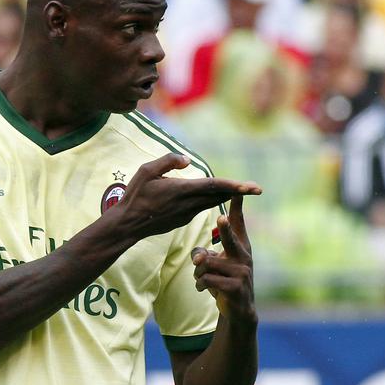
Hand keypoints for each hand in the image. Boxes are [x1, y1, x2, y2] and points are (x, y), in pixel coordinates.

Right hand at [114, 154, 260, 238]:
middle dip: (238, 192)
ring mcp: (186, 214)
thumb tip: (187, 160)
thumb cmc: (135, 196)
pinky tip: (216, 196)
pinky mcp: (182, 219)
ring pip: (211, 202)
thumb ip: (168, 161)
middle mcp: (188, 204)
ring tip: (242, 190)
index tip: (251, 187)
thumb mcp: (146, 171)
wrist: (128, 225)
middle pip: (218, 196)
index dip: (234, 186)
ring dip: (226, 195)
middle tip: (257, 188)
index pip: (214, 186)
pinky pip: (201, 207)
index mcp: (181, 190)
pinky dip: (212, 200)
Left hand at [191, 196, 256, 325]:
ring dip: (198, 273)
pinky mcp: (235, 287)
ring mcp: (241, 271)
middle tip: (221, 218)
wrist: (238, 310)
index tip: (238, 190)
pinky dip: (199, 284)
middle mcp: (244, 255)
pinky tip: (204, 289)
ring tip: (203, 279)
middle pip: (230, 238)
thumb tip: (198, 258)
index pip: (239, 222)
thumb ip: (205, 255)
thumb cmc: (224, 279)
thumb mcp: (216, 264)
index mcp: (240, 245)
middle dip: (225, 228)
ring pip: (206, 264)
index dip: (237, 206)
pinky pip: (206, 279)